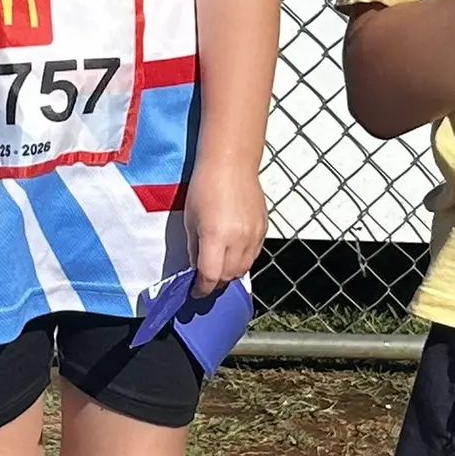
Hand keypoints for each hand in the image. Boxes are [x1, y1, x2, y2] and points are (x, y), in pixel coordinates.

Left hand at [183, 157, 266, 290]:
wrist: (231, 164)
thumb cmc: (205, 186)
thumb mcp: (190, 220)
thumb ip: (195, 248)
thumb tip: (197, 267)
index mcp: (215, 236)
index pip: (210, 276)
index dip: (201, 289)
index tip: (195, 291)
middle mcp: (238, 239)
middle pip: (229, 276)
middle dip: (215, 283)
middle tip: (205, 280)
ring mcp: (254, 234)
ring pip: (244, 268)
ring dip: (230, 273)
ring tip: (219, 268)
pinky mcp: (263, 229)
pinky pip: (254, 254)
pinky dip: (243, 260)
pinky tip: (233, 253)